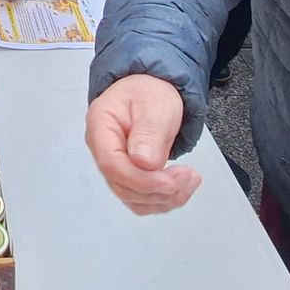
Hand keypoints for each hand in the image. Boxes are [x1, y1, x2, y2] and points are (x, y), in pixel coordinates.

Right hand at [85, 75, 201, 215]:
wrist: (152, 90)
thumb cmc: (149, 91)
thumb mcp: (154, 104)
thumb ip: (149, 132)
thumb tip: (143, 162)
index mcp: (100, 125)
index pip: (111, 164)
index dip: (141, 180)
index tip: (169, 181)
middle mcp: (102, 148)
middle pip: (122, 185)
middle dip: (158, 190)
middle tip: (188, 176)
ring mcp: (114, 164)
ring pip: (133, 198)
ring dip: (164, 198)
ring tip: (189, 179)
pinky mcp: (128, 176)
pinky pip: (142, 199)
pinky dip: (163, 199)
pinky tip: (181, 186)